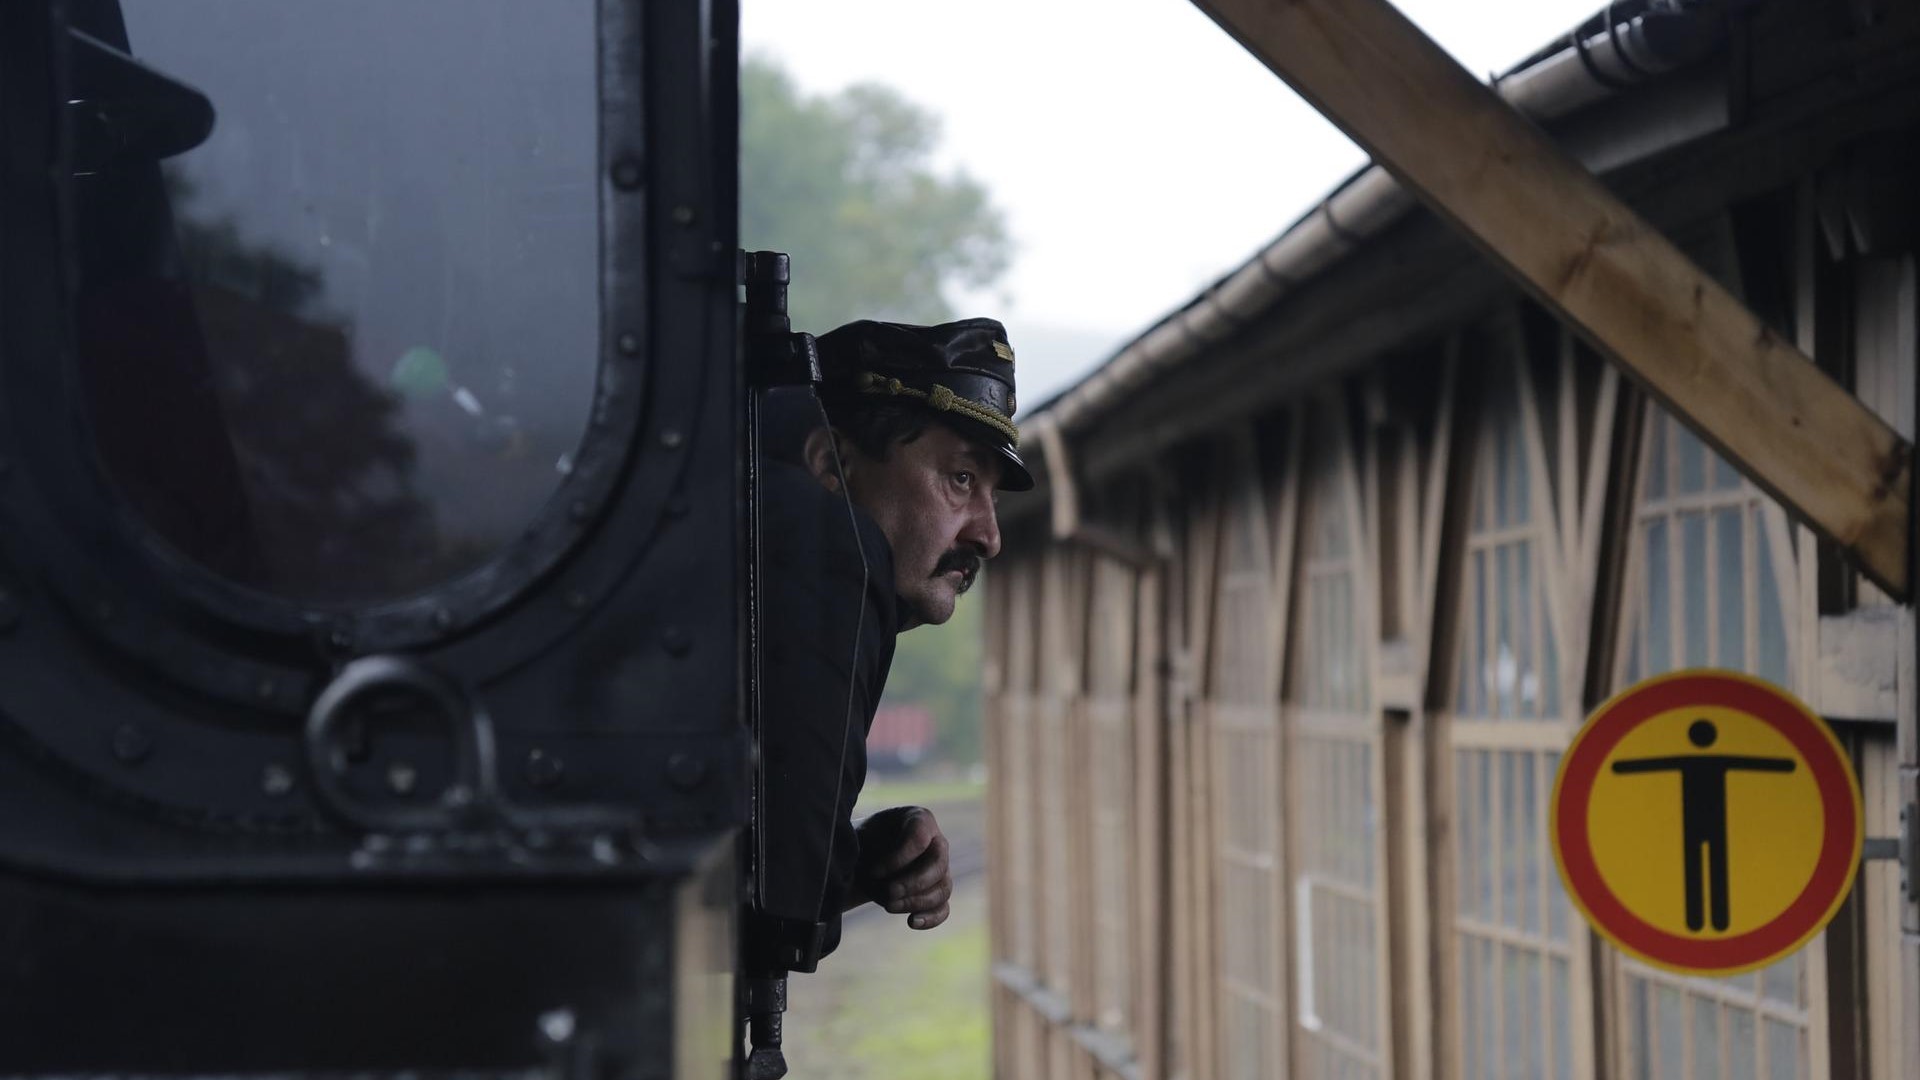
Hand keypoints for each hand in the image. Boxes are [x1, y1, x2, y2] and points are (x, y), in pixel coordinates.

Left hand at [854, 805, 951, 929]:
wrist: (861, 859)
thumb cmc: (862, 842)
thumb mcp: (862, 834)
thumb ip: (868, 844)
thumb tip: (873, 869)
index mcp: (920, 819)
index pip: (920, 838)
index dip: (898, 859)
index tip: (874, 871)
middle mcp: (937, 843)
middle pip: (938, 864)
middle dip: (912, 883)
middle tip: (888, 892)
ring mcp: (941, 870)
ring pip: (942, 889)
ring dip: (916, 901)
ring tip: (888, 906)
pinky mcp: (936, 893)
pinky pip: (943, 908)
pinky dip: (931, 918)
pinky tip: (912, 922)